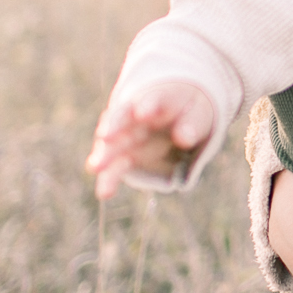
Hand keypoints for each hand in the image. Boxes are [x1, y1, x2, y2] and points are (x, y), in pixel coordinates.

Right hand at [86, 80, 213, 198]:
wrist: (177, 115)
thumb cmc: (189, 110)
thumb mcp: (198, 114)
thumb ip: (192, 124)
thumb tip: (183, 138)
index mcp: (159, 99)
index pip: (153, 100)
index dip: (148, 105)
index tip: (142, 112)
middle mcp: (136, 115)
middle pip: (122, 120)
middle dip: (114, 128)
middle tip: (105, 136)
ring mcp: (127, 135)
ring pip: (113, 144)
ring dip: (104, 156)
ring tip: (95, 168)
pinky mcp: (125, 155)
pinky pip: (114, 167)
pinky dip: (109, 178)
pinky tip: (105, 193)